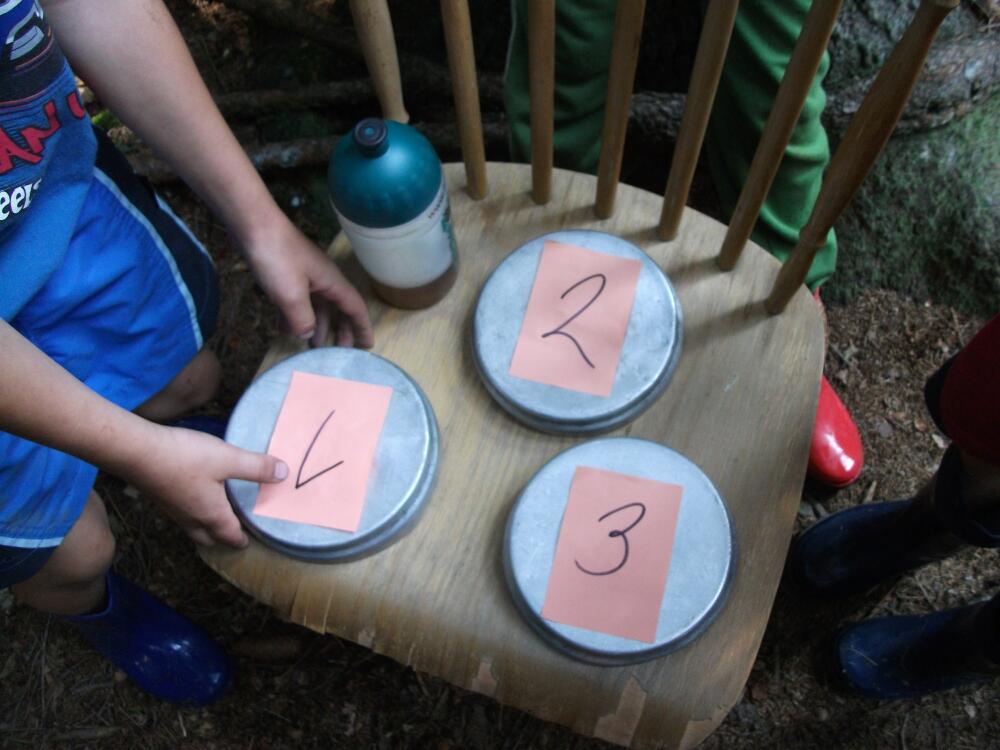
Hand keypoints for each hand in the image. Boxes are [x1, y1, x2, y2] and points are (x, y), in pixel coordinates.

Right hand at [127, 425, 288, 548]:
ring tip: (217, 517)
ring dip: (206, 527)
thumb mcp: (228, 459)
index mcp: (211, 515)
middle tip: (235, 534)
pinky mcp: (160, 498)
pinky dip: (192, 513)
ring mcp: (173, 510)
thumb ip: (257, 467)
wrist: (136, 452)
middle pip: (209, 538)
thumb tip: (284, 474)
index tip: (250, 542)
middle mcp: (191, 519)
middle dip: (223, 539)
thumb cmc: (185, 457)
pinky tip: (194, 496)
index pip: (230, 537)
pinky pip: (181, 515)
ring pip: (193, 528)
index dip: (242, 541)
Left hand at [242, 215, 373, 348]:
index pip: (355, 308)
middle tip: (340, 352)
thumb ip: (302, 319)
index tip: (367, 346)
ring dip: (317, 325)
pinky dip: (296, 316)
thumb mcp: (291, 294)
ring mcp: (304, 276)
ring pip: (317, 306)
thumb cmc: (277, 257)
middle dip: (341, 330)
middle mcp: (322, 279)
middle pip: (338, 308)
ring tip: (314, 346)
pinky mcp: (286, 274)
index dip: (362, 327)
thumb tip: (308, 335)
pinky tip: (287, 330)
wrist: (252, 225)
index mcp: (331, 282)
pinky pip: (298, 301)